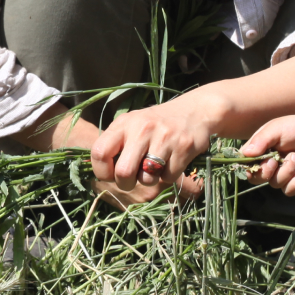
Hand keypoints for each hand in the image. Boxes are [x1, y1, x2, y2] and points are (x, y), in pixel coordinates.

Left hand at [90, 96, 215, 198]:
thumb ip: (116, 144)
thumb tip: (100, 173)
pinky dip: (168, 176)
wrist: (195, 111)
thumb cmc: (156, 124)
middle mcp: (142, 128)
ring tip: (155, 165)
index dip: (102, 171)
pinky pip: (168, 177)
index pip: (99, 153)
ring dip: (150, 179)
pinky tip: (172, 160)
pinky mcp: (184, 147)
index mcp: (124, 123)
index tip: (110, 174)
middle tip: (131, 180)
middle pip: (123, 172)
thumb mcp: (132, 125)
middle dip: (125, 184)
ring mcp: (164, 137)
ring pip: (147, 178)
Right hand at [239, 114, 294, 195]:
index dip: (247, 166)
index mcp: (258, 150)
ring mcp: (280, 173)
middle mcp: (266, 163)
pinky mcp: (293, 181)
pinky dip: (294, 182)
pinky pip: (288, 191)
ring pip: (274, 183)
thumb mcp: (276, 129)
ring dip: (285, 172)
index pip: (244, 163)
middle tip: (275, 161)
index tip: (257, 160)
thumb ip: (261, 140)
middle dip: (265, 172)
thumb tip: (246, 153)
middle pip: (255, 178)